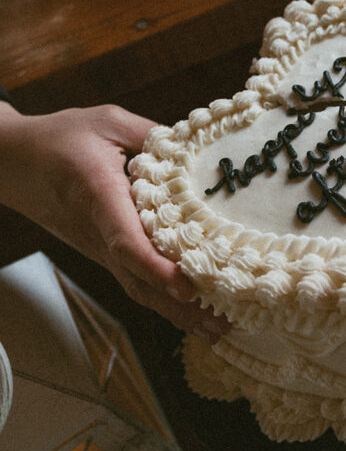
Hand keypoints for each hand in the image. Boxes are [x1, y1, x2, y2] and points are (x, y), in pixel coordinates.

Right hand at [0, 102, 226, 340]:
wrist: (13, 162)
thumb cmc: (60, 138)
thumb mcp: (108, 122)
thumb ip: (151, 135)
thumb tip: (194, 150)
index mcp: (99, 195)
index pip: (126, 241)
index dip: (156, 266)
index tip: (186, 284)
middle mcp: (97, 231)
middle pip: (137, 279)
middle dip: (177, 305)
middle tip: (219, 325)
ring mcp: (97, 247)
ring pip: (135, 287)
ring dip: (174, 310)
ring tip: (214, 329)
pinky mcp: (100, 251)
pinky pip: (132, 279)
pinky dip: (160, 298)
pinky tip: (189, 308)